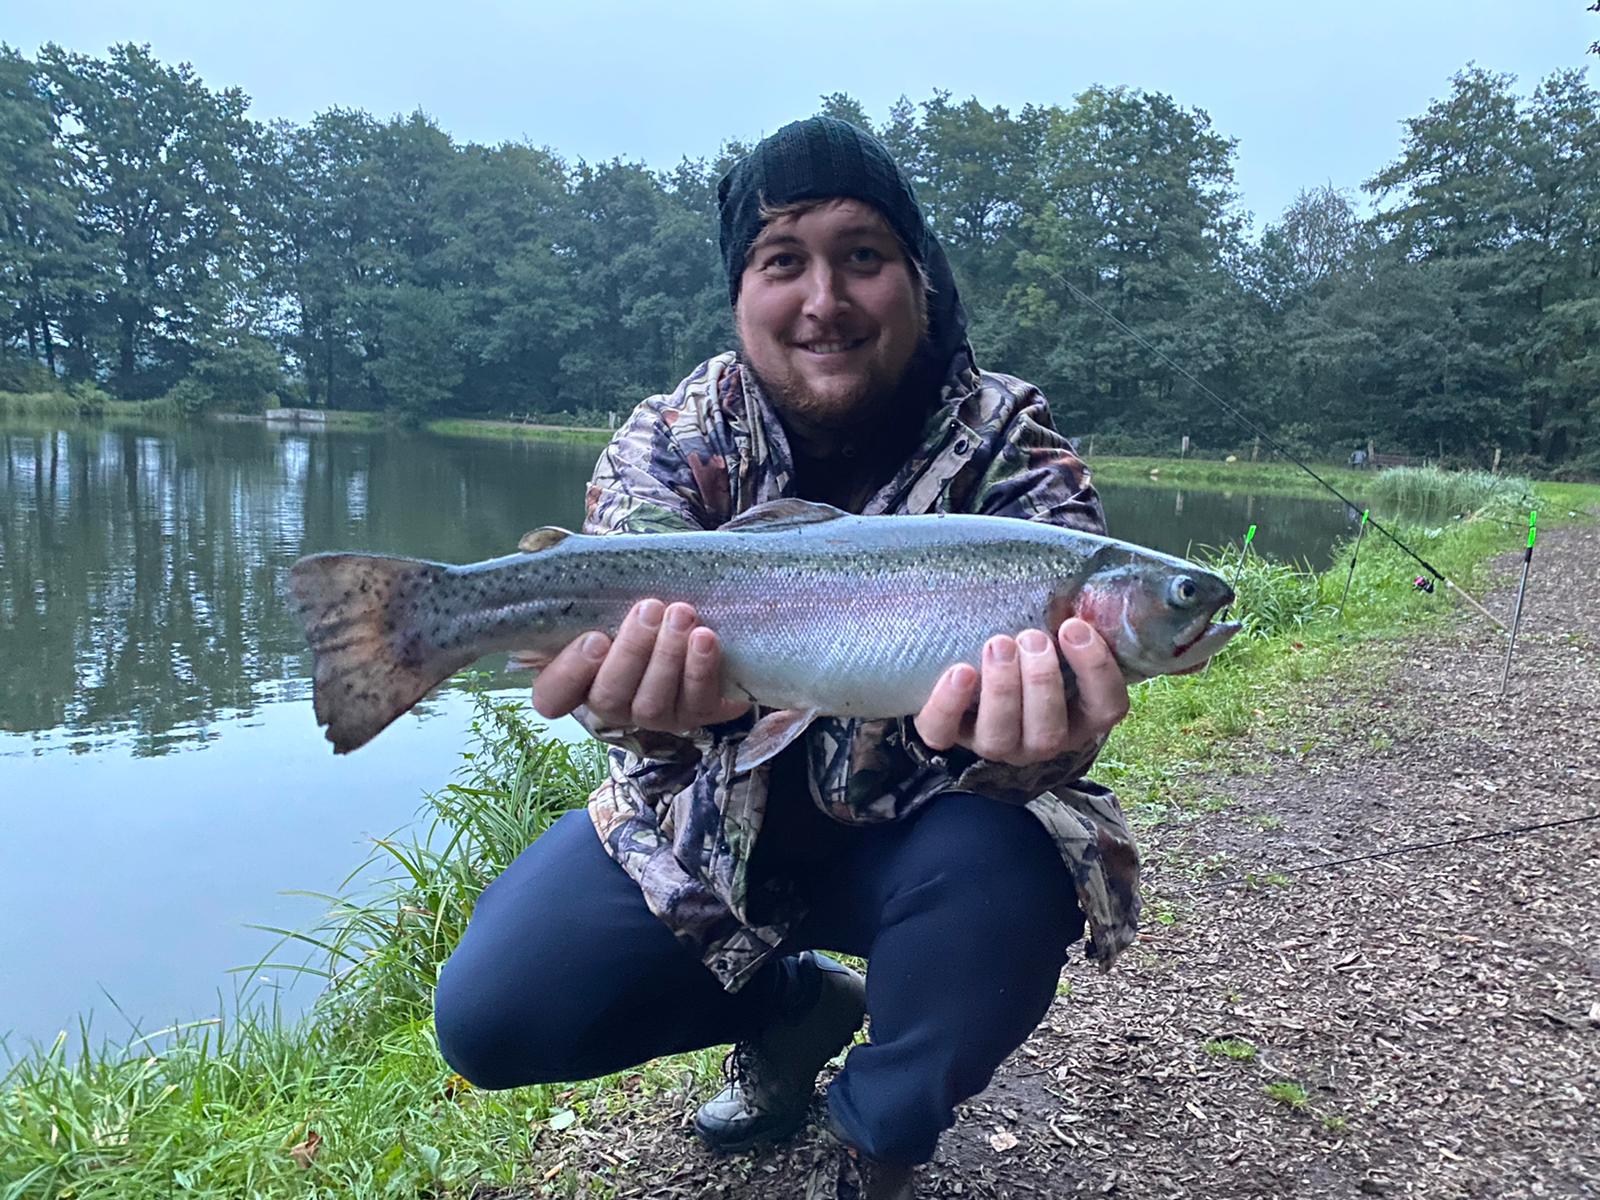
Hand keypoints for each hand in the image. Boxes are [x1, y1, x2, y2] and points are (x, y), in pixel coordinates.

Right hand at [531, 599, 750, 731]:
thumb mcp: (607, 591)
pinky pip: (697, 702)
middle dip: (630, 652)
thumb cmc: (639, 602)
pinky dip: (700, 669)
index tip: (594, 637)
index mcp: (577, 679)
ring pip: (651, 705)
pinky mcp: (696, 714)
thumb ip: (579, 580)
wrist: (697, 616)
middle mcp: (611, 705)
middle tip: (649, 608)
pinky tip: (705, 638)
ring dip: (666, 656)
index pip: (552, 697)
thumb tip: (545, 543)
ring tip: (681, 614)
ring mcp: (654, 716)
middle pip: (608, 697)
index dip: (569, 673)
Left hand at [913, 617, 1129, 766]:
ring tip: (998, 644)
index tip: (1074, 627)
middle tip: (1031, 637)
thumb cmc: (1026, 649)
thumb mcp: (1054, 637)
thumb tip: (1083, 581)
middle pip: (1049, 733)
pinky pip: (943, 734)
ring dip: (1002, 689)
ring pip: (1000, 737)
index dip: (1096, 671)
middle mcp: (1039, 739)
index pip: (1106, 709)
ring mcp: (994, 743)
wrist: (969, 677)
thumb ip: (1070, 619)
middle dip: (1041, 682)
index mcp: (1077, 717)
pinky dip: (949, 704)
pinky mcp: (948, 735)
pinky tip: (959, 671)